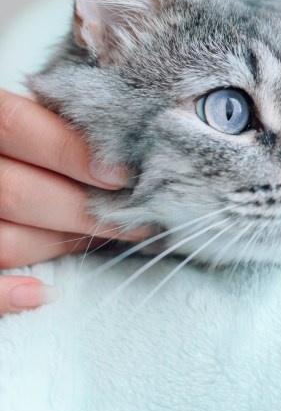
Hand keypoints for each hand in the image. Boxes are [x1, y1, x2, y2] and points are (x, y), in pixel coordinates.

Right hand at [0, 89, 142, 314]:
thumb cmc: (26, 140)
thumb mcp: (33, 114)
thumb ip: (64, 121)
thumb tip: (134, 143)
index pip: (18, 126)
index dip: (71, 151)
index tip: (123, 174)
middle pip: (19, 192)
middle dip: (87, 210)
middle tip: (138, 218)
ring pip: (7, 239)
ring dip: (64, 244)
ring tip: (104, 237)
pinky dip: (8, 295)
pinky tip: (44, 293)